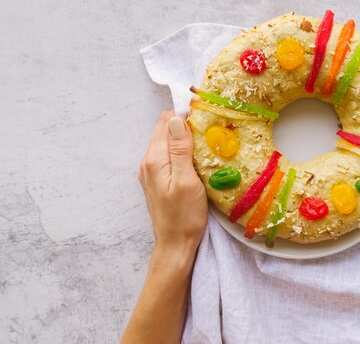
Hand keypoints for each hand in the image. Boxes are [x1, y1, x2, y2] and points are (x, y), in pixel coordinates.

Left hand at [138, 110, 207, 260]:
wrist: (175, 245)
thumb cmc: (185, 217)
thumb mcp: (187, 181)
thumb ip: (180, 150)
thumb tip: (177, 119)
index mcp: (155, 159)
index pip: (167, 122)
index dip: (186, 115)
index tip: (207, 118)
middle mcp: (148, 161)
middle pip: (165, 129)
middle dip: (186, 124)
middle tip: (210, 128)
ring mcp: (151, 171)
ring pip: (167, 141)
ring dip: (185, 137)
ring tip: (206, 141)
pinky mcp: (157, 178)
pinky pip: (169, 154)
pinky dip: (182, 150)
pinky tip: (196, 157)